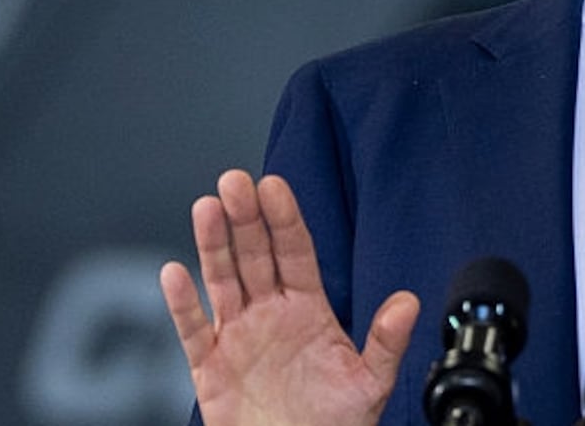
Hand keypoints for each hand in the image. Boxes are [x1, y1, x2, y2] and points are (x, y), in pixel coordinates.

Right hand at [160, 170, 420, 425]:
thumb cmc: (334, 423)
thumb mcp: (370, 382)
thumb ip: (386, 341)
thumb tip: (409, 303)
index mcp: (308, 310)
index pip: (296, 252)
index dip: (284, 219)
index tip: (274, 186)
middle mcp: (271, 314)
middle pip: (255, 256)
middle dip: (245, 217)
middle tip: (235, 181)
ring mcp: (239, 336)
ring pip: (222, 280)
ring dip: (213, 245)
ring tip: (207, 208)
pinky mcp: (210, 367)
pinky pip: (193, 330)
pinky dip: (182, 303)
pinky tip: (175, 273)